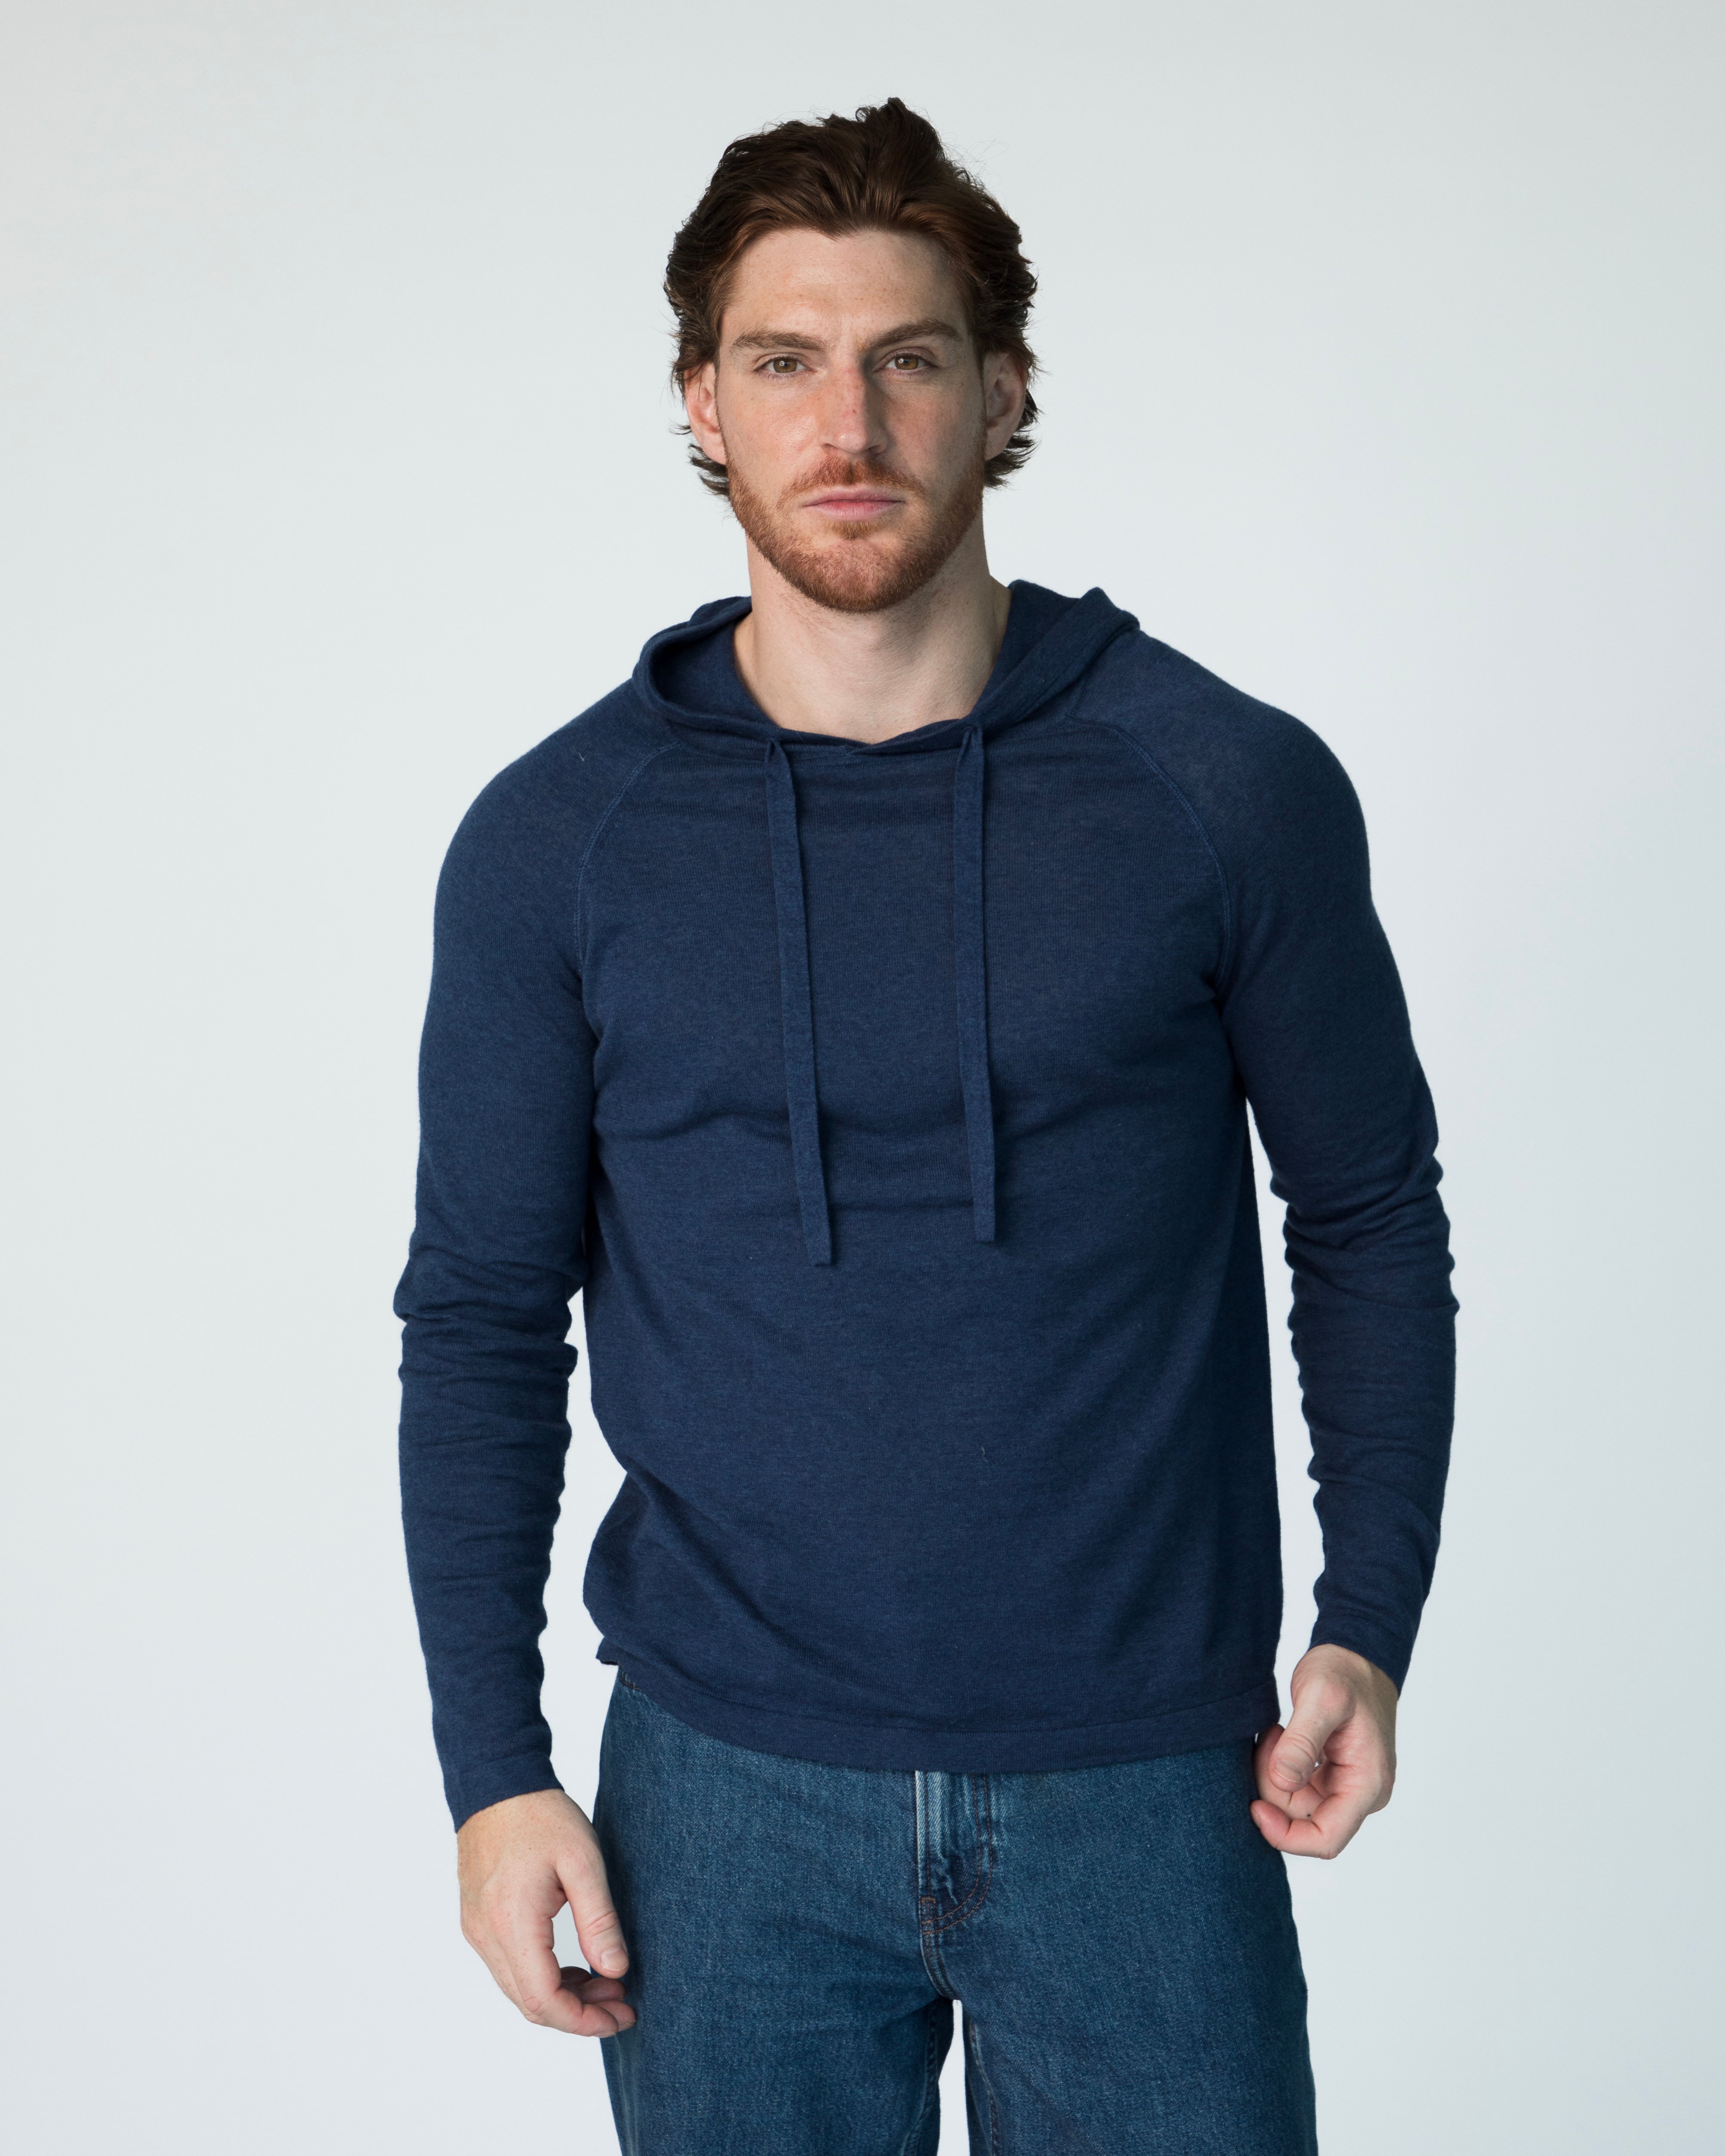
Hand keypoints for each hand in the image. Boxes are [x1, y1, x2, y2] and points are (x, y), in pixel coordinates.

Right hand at [456, 1787, 634, 2035]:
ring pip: (518, 1989)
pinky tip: (574, 1965)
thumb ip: (599, 1920)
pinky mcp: (477, 1922)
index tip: (621, 2016)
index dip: (583, 2021)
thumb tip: (615, 1971)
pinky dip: (542, 1977)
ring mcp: (477, 1930)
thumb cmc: (541, 1816)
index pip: (544, 2000)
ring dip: (562, 1997)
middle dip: (579, 2013)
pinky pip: (509, 1968)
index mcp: (512, 1923)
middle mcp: (486, 1935)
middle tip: (622, 2002)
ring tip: (606, 1982)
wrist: (497, 1784)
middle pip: (530, 2003)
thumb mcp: (583, 1861)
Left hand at [1250, 1644, 1397, 1859]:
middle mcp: (1362, 1793)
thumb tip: (1283, 1782)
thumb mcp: (1321, 1698)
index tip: (1253, 1805)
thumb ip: (1302, 1742)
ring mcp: (1347, 1786)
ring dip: (1275, 1774)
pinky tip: (1280, 1738)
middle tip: (1268, 1741)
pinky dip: (1281, 1768)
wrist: (1357, 1655)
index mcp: (1368, 1784)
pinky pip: (1298, 1788)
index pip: (1326, 1839)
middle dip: (1274, 1789)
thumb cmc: (1346, 1673)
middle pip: (1304, 1820)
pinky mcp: (1333, 1776)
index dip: (1285, 1834)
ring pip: (1296, 1804)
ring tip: (1275, 1733)